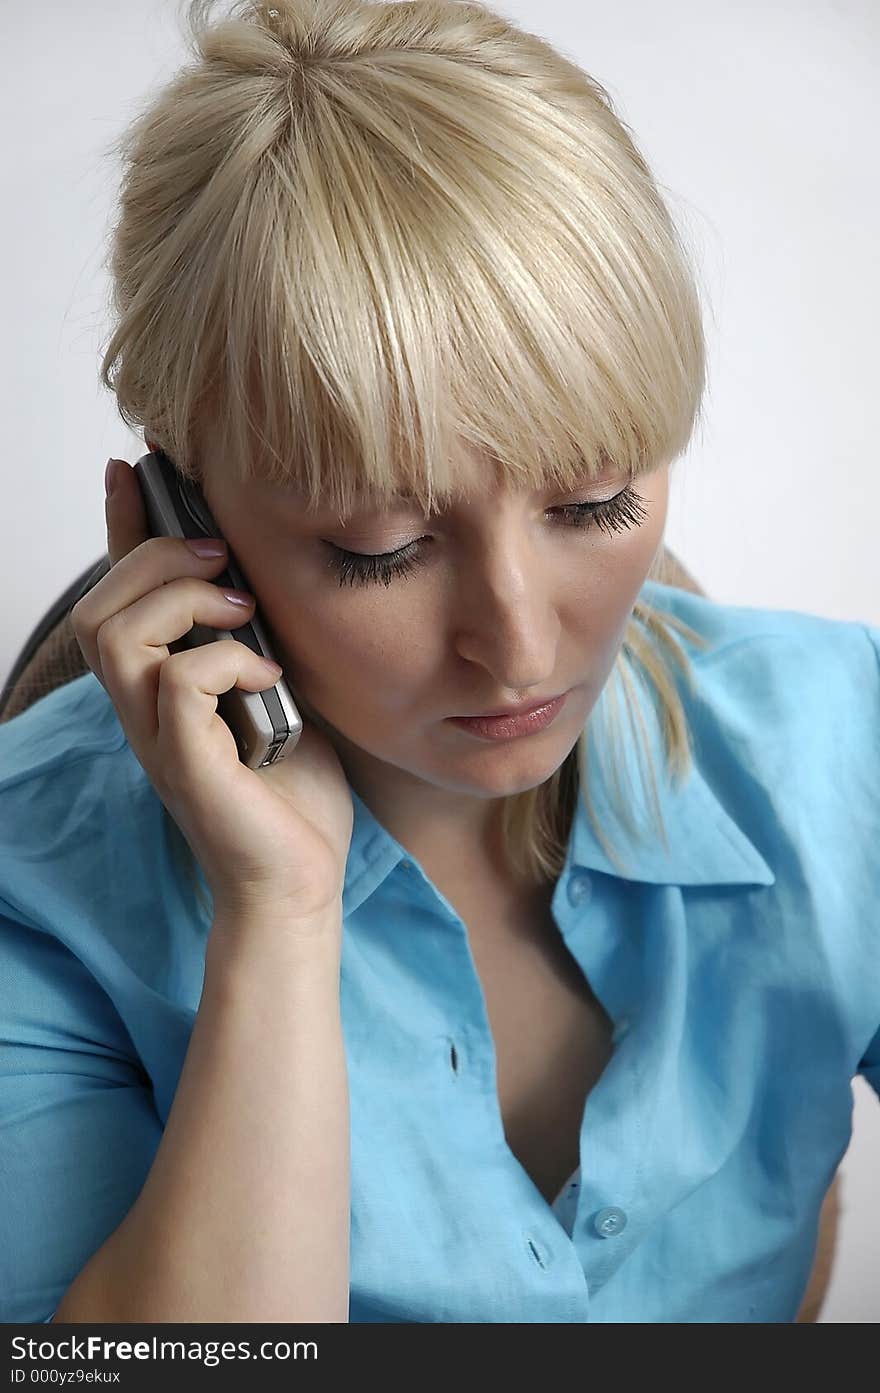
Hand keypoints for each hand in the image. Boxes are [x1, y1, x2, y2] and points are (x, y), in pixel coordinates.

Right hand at [70, 458, 353, 933]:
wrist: (301, 881)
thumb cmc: (292, 794)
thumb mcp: (280, 690)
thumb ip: (257, 638)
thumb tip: (260, 574)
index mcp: (162, 687)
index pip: (122, 595)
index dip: (121, 526)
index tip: (137, 466)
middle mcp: (145, 710)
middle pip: (100, 607)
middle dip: (154, 557)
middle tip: (222, 555)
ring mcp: (159, 739)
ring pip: (118, 637)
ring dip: (181, 601)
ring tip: (242, 609)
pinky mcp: (188, 767)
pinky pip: (177, 686)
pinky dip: (223, 661)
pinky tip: (266, 674)